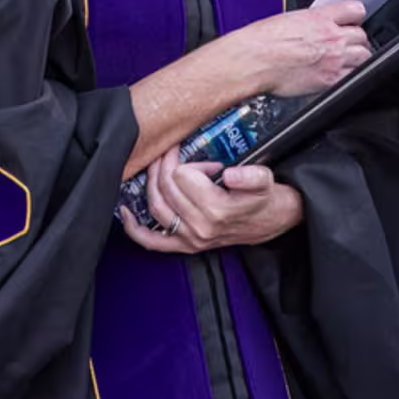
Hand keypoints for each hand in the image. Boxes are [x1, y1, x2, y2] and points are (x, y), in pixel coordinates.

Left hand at [120, 153, 303, 253]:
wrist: (272, 222)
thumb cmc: (266, 199)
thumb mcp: (266, 181)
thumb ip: (251, 176)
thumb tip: (230, 174)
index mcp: (216, 211)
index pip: (182, 176)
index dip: (192, 163)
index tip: (207, 163)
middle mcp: (199, 228)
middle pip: (166, 188)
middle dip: (167, 165)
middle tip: (174, 153)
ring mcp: (190, 239)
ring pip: (156, 206)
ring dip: (152, 183)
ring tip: (159, 167)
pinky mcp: (185, 246)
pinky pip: (152, 241)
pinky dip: (135, 228)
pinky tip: (125, 213)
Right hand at [223, 3, 369, 96]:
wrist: (251, 62)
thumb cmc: (260, 41)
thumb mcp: (287, 19)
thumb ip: (310, 22)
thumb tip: (318, 26)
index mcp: (319, 17)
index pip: (355, 10)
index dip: (355, 17)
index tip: (351, 22)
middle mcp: (331, 36)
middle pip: (362, 35)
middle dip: (355, 40)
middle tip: (345, 45)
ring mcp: (334, 59)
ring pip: (364, 56)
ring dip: (357, 58)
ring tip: (345, 61)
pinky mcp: (330, 80)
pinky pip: (354, 76)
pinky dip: (350, 76)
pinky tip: (338, 75)